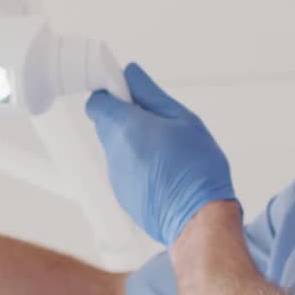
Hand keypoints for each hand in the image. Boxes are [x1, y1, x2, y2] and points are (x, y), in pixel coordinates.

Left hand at [85, 63, 238, 245]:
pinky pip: (124, 171)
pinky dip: (139, 166)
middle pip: (107, 124)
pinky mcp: (122, 195)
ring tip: (167, 151)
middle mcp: (114, 152)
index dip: (111, 93)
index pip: (97, 101)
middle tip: (159, 122)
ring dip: (135, 143)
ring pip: (118, 149)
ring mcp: (115, 177)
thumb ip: (151, 94)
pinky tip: (165, 172)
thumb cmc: (197, 169)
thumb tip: (131, 74)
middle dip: (127, 117)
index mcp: (126, 128)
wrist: (198, 219)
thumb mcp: (184, 120)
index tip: (131, 93)